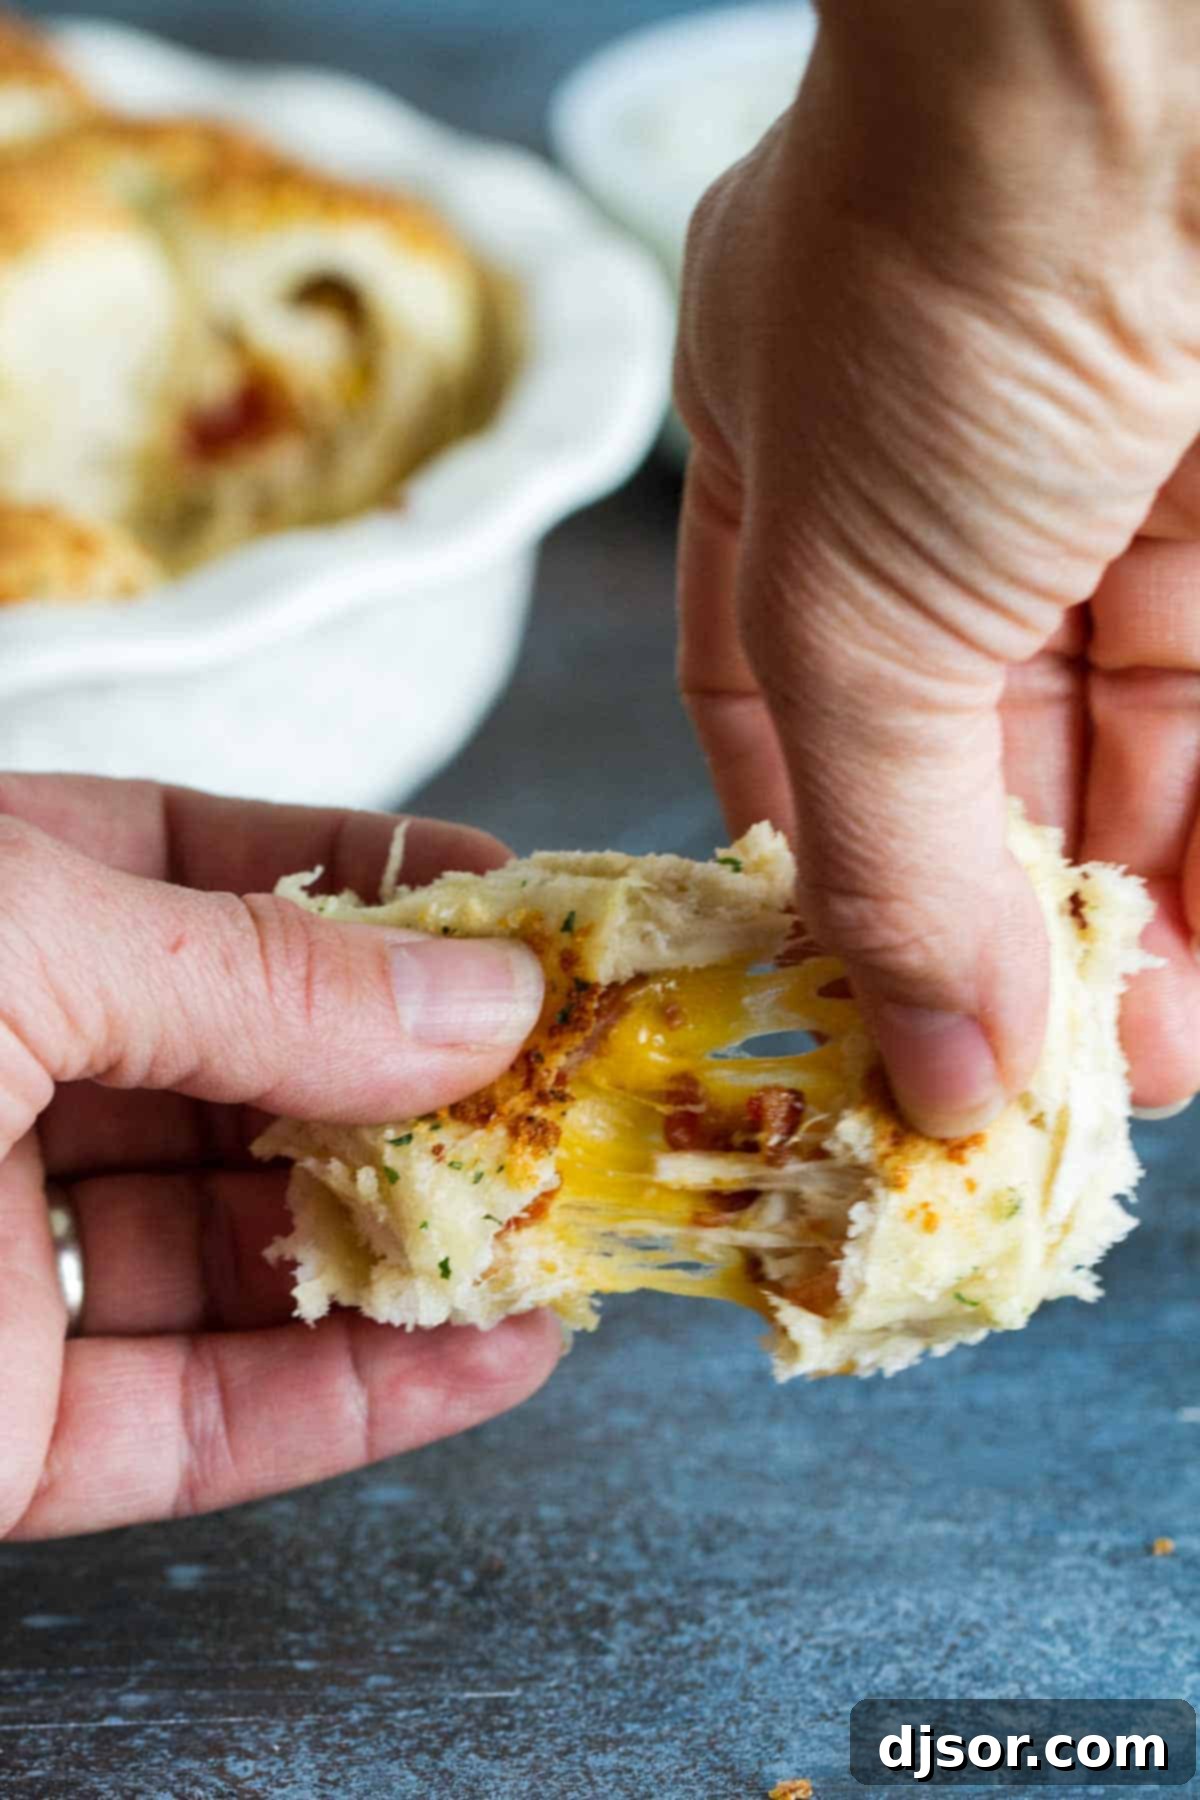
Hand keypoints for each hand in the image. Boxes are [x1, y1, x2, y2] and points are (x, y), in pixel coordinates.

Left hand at [0, 774, 554, 1540]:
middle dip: (422, 1078)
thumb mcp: (11, 944)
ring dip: (417, 1246)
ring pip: (247, 1254)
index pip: (195, 866)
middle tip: (579, 1085)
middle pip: (251, 1072)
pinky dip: (354, 1399)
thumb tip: (480, 1001)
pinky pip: (199, 1420)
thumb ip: (248, 970)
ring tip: (569, 1230)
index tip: (517, 903)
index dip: (365, 879)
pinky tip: (492, 1360)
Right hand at [676, 0, 1199, 1132]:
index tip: (859, 1003)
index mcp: (786, 482)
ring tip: (1128, 1075)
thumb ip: (884, 849)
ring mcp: (1101, 491)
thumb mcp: (846, 610)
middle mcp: (940, 490)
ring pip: (1116, 753)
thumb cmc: (929, 287)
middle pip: (966, 758)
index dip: (814, 868)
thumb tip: (929, 1061)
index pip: (783, 717)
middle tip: (1022, 1084)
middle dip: (993, 927)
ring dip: (1125, 921)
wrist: (1141, 56)